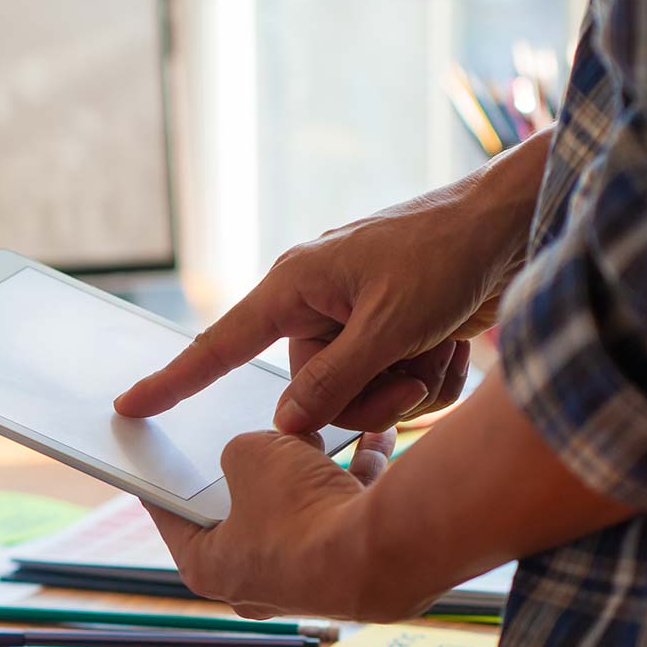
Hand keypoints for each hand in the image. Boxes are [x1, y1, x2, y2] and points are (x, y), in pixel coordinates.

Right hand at [117, 136, 547, 432]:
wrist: (517, 223)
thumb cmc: (448, 251)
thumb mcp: (390, 323)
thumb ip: (335, 380)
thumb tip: (286, 423)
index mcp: (296, 287)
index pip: (219, 345)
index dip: (173, 381)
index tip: (128, 406)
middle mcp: (317, 306)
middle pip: (313, 393)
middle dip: (367, 397)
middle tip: (410, 374)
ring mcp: (357, 320)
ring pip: (359, 397)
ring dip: (408, 387)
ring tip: (441, 346)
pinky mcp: (393, 332)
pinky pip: (394, 386)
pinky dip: (430, 376)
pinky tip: (455, 344)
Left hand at [147, 430, 421, 621]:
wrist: (383, 552)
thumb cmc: (299, 512)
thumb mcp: (252, 454)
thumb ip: (244, 447)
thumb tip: (267, 451)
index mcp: (209, 568)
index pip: (174, 520)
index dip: (165, 485)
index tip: (158, 466)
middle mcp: (256, 584)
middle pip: (244, 513)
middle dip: (253, 471)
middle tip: (249, 438)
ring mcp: (308, 580)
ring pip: (303, 509)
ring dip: (313, 467)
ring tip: (318, 427)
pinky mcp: (354, 568)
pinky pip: (348, 512)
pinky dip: (357, 476)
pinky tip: (373, 437)